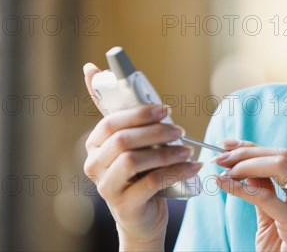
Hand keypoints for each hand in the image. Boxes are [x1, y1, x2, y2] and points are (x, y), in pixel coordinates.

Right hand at [82, 63, 202, 248]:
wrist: (144, 216)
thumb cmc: (141, 172)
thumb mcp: (134, 142)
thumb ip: (123, 112)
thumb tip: (93, 70)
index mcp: (95, 144)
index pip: (110, 121)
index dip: (139, 112)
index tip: (164, 109)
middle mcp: (94, 165)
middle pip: (122, 139)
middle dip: (156, 131)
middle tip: (179, 131)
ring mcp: (106, 187)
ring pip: (134, 160)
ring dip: (167, 152)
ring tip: (187, 150)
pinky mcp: (124, 204)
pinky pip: (151, 181)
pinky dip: (176, 171)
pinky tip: (193, 166)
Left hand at [212, 141, 286, 251]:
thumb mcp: (273, 219)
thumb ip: (264, 192)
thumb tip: (244, 169)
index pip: (285, 157)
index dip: (254, 147)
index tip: (227, 144)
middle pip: (283, 156)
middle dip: (247, 152)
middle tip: (219, 156)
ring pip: (280, 166)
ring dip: (245, 163)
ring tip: (222, 168)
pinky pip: (266, 197)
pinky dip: (241, 187)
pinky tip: (224, 184)